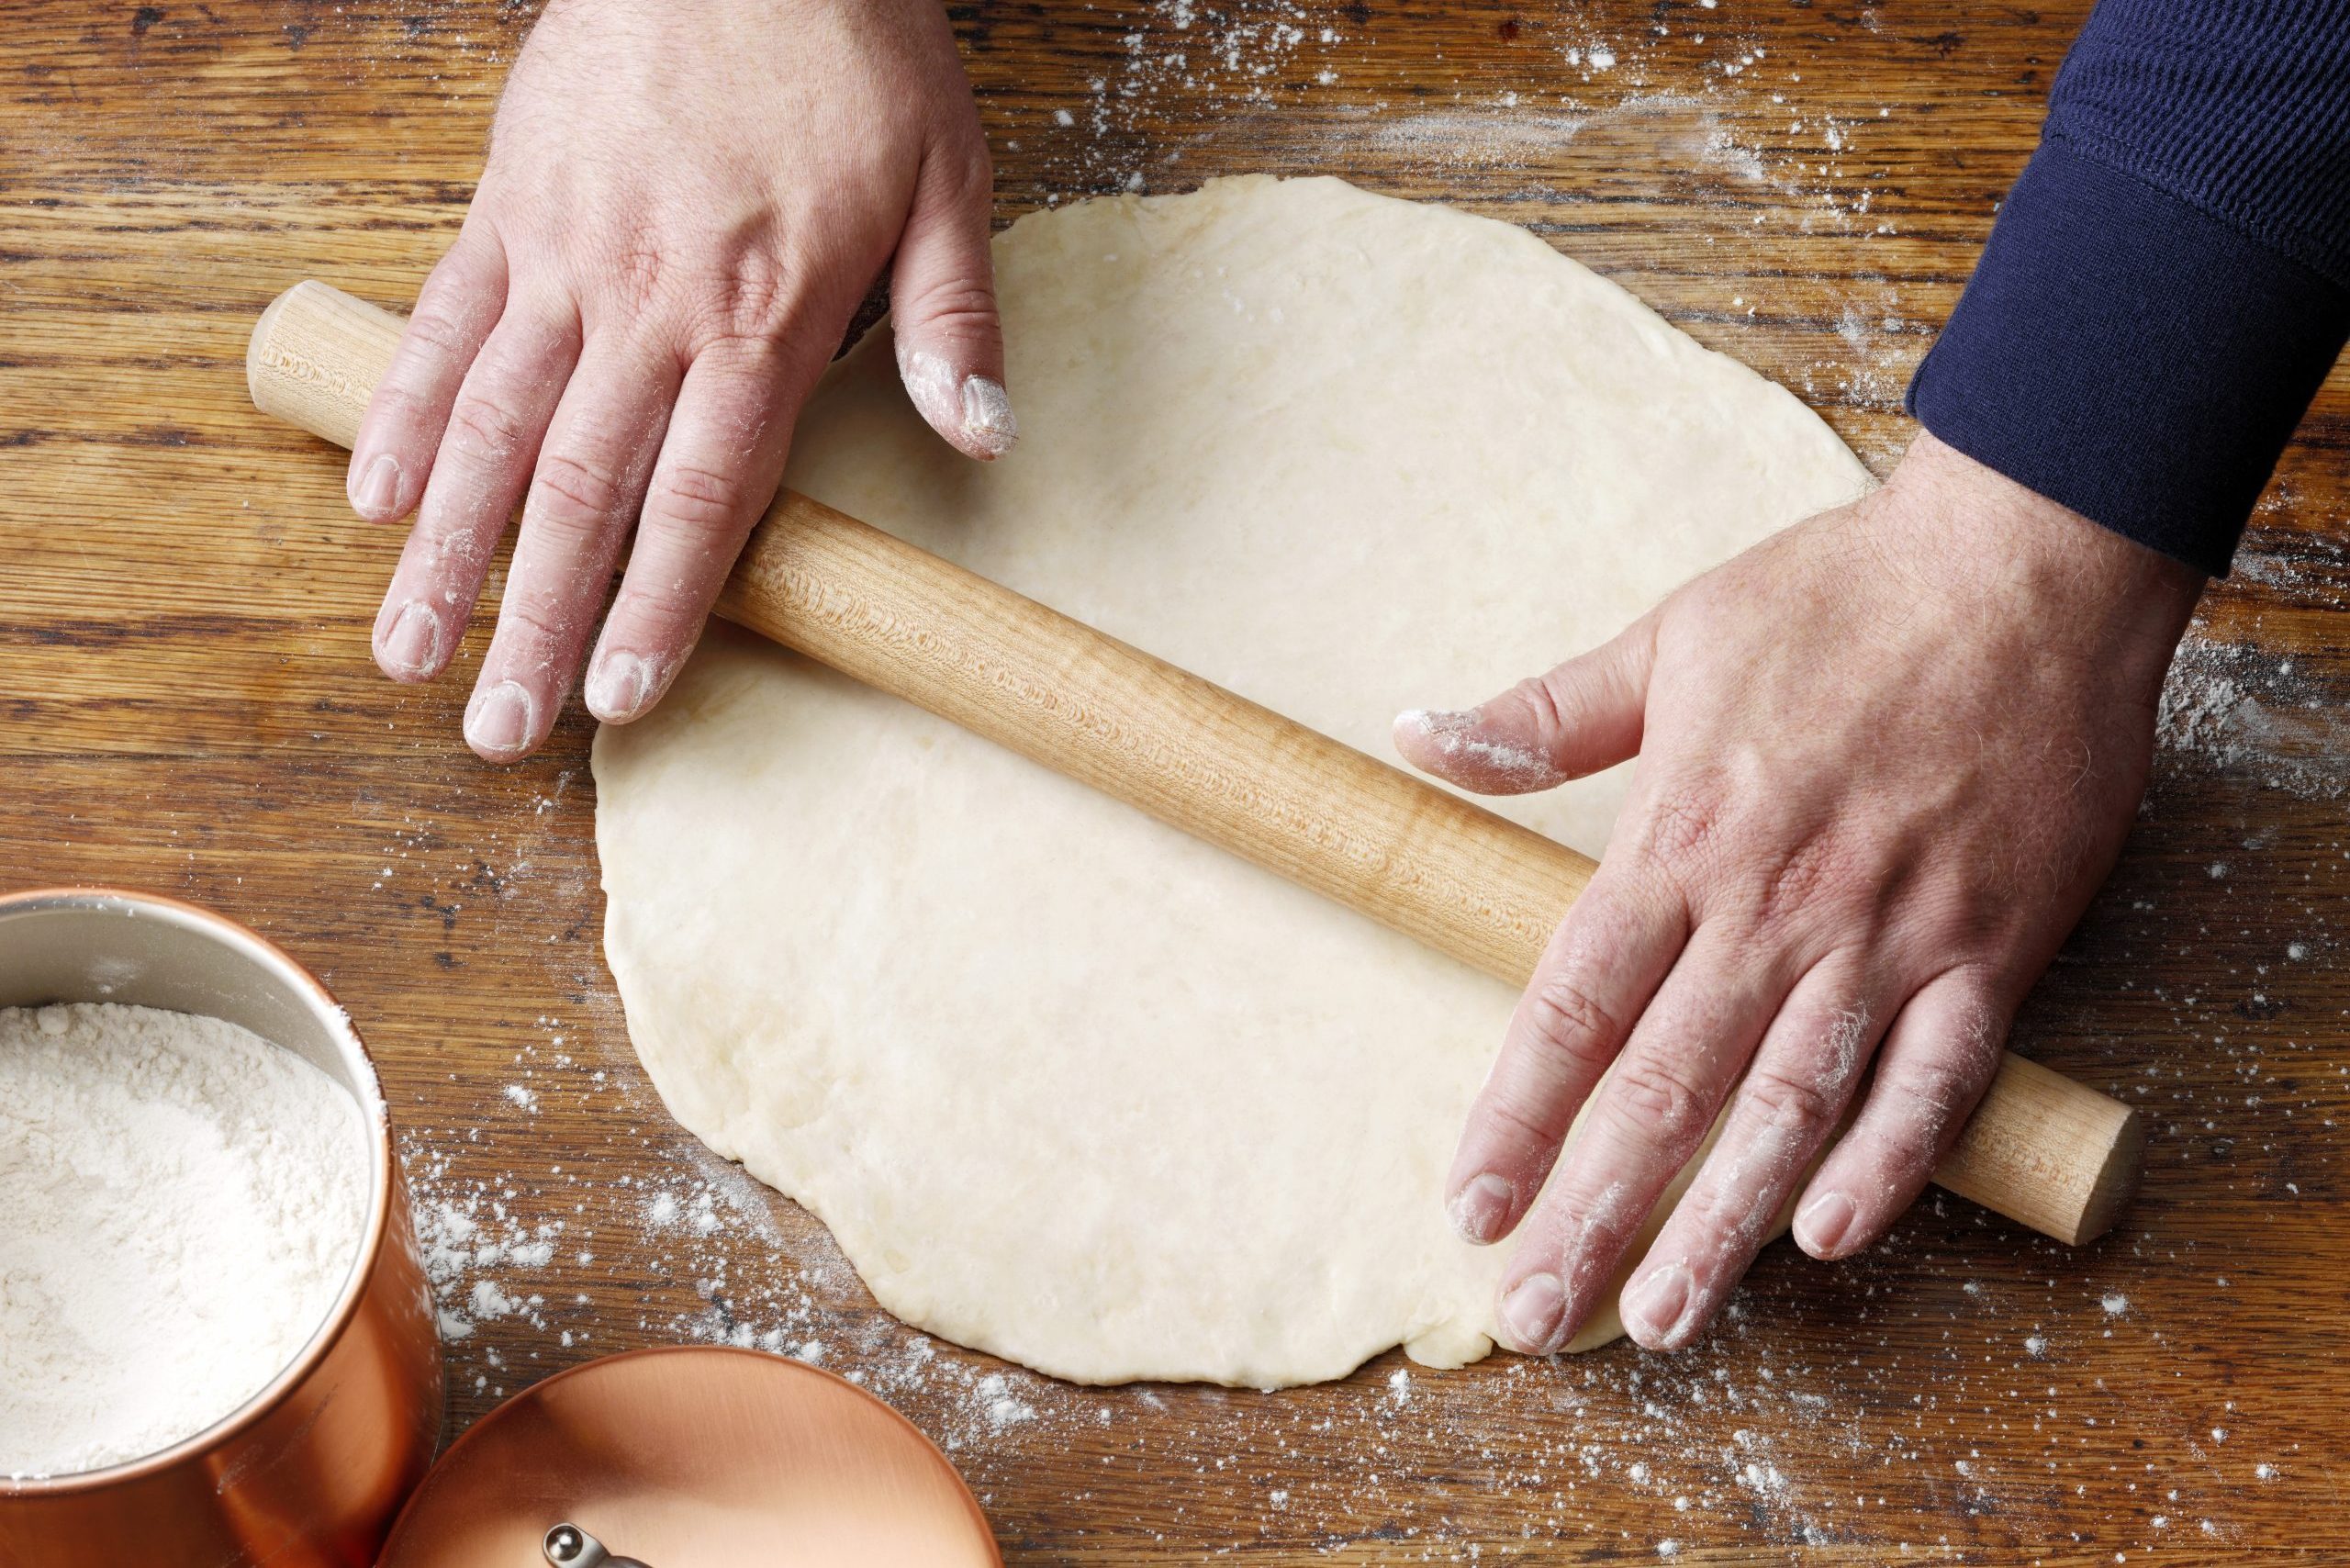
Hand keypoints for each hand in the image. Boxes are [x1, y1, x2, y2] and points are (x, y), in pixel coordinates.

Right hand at [345, 0, 1009, 760]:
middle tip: (500, 732)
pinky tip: (378, 501)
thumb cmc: (852, 52)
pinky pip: (446, 324)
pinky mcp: (508, 204)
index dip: (660, 608)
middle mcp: (652, 305)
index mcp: (764, 318)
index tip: (622, 701)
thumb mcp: (948, 181)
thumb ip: (956, 324)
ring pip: (497, 428)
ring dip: (448, 552)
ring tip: (409, 654)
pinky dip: (410, 413)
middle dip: (537, 623)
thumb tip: (986, 442)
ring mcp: (566, 256)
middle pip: (584, 494)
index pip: (703, 498)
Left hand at [1396, 432, 2202, 1353]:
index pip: (1576, 1007)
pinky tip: (1831, 1237)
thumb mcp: (1667, 637)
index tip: (1470, 1208)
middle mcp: (1775, 906)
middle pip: (1665, 1087)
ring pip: (1790, 1107)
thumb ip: (1543, 716)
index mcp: (1683, 836)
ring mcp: (1890, 936)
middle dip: (1594, 1211)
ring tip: (1663, 1319)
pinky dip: (1889, 1163)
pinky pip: (1937, 1080)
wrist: (2025, 564)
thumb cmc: (1836, 597)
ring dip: (1723, 1224)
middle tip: (1538, 1316)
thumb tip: (1415, 735)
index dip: (1516, 1118)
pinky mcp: (1992, 949)